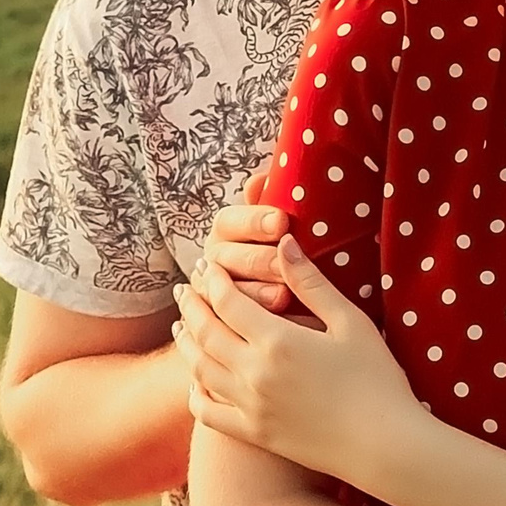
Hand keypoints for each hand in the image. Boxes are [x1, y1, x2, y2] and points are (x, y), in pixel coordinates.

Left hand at [173, 232, 420, 483]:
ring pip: (200, 370)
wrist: (384, 445)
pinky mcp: (255, 434)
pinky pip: (209, 414)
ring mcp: (250, 407)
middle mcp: (254, 373)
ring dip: (186, 344)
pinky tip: (196, 383)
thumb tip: (283, 243)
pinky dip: (195, 395)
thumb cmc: (377, 379)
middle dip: (191, 306)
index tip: (207, 265)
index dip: (212, 280)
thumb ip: (311, 283)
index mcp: (276, 340)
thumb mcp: (349, 322)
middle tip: (184, 290)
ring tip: (181, 327)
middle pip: (205, 332)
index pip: (227, 301)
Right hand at [195, 164, 295, 313]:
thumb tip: (258, 181)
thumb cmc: (289, 252)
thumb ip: (273, 199)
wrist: (293, 299)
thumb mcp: (283, 226)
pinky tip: (278, 324)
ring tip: (283, 296)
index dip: (254, 220)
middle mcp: (213, 259)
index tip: (283, 221)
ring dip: (254, 294)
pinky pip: (229, 325)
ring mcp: (211, 293)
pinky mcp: (219, 324)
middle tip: (284, 264)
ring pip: (226, 294)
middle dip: (259, 260)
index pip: (231, 220)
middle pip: (228, 258)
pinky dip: (252, 325)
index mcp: (226, 229)